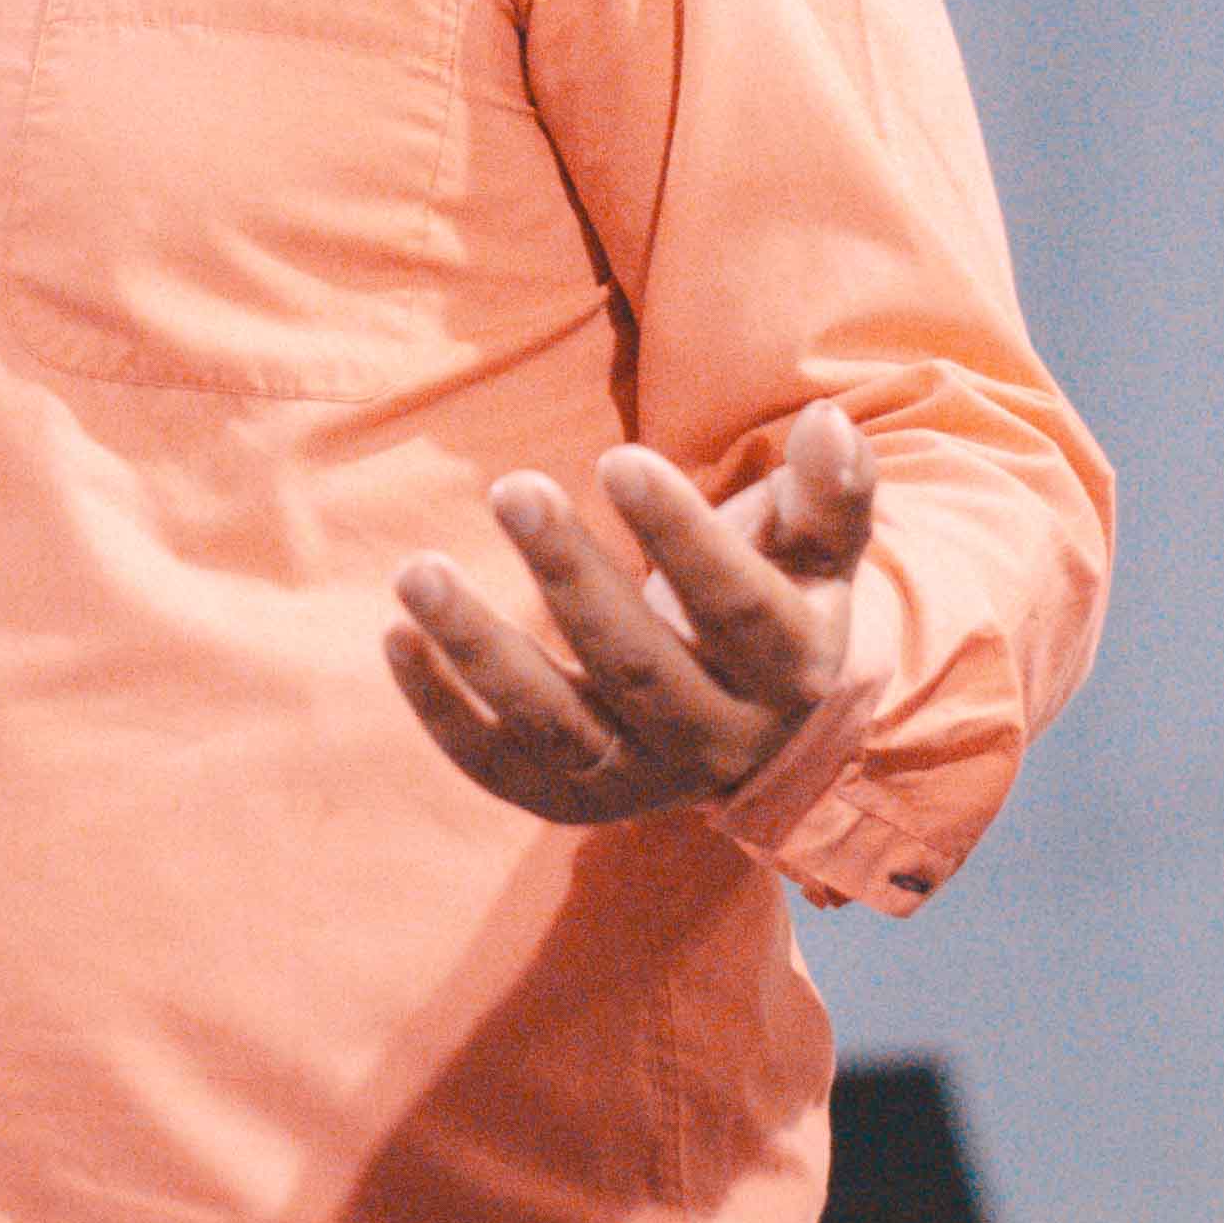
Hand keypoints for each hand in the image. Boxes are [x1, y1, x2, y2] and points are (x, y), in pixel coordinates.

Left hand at [382, 401, 877, 825]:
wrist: (763, 724)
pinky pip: (499, 768)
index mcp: (791, 671)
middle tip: (511, 487)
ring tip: (416, 572)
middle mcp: (719, 739)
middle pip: (636, 665)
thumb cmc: (779, 597)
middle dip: (568, 576)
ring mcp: (643, 779)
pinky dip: (442, 712)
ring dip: (480, 649)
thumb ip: (828, 492)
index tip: (618, 457)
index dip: (680, 535)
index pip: (737, 608)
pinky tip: (395, 639)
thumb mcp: (815, 550)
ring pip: (555, 726)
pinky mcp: (576, 802)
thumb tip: (828, 420)